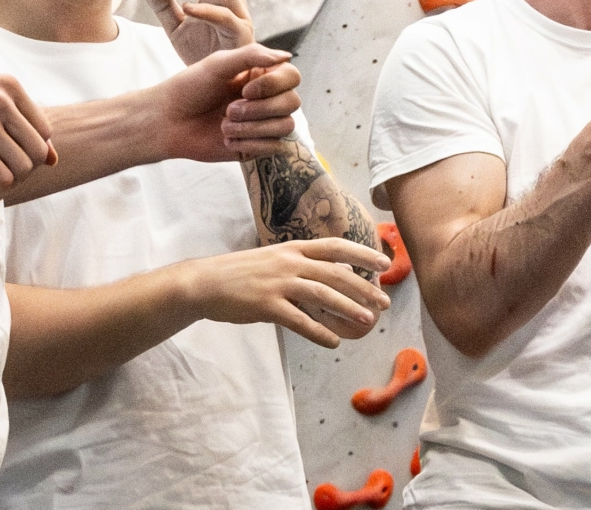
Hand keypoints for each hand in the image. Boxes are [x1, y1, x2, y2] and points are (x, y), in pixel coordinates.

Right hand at [0, 74, 55, 200]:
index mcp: (7, 85)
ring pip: (25, 167)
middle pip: (38, 151)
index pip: (44, 131)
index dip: (29, 153)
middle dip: (22, 171)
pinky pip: (5, 180)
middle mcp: (1, 98)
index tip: (4, 159)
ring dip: (8, 184)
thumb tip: (54, 159)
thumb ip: (18, 129)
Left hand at [156, 44, 303, 161]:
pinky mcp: (256, 146)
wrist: (167, 122)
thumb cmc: (189, 88)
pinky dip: (249, 144)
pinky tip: (226, 139)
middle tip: (229, 110)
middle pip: (292, 103)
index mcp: (260, 75)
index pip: (292, 77)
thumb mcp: (219, 63)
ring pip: (286, 126)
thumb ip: (253, 55)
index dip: (274, 85)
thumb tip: (288, 55)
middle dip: (259, 109)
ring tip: (224, 126)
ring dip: (252, 128)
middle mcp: (266, 98)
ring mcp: (263, 123)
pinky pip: (274, 147)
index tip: (244, 89)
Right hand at [173, 237, 392, 347]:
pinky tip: (334, 342)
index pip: (336, 246)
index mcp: (293, 248)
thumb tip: (333, 275)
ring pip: (322, 295)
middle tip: (384, 302)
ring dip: (348, 308)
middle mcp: (289, 262)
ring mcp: (278, 283)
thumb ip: (301, 264)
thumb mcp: (273, 259)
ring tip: (367, 321)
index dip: (363, 254)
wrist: (205, 282)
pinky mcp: (266, 306)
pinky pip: (299, 321)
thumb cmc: (241, 273)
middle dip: (363, 287)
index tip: (385, 263)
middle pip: (335, 273)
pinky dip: (319, 332)